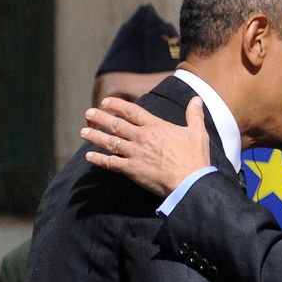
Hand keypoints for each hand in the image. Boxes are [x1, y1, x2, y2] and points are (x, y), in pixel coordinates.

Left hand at [80, 96, 210, 196]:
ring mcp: (135, 153)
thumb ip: (194, 115)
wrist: (190, 181)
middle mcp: (142, 137)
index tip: (106, 102)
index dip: (117, 105)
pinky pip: (111, 163)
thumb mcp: (198, 133)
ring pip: (110, 142)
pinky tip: (89, 156)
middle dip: (100, 118)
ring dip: (95, 136)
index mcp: (156, 126)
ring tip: (83, 132)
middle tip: (88, 114)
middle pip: (116, 124)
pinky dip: (99, 159)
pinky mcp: (132, 170)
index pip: (132, 111)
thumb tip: (196, 99)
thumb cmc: (194, 158)